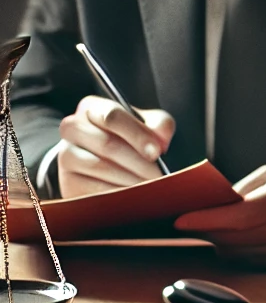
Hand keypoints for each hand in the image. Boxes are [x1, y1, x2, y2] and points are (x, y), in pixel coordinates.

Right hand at [57, 96, 174, 196]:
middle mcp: (73, 127)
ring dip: (130, 178)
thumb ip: (159, 125)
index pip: (112, 116)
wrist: (105, 161)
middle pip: (107, 144)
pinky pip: (93, 189)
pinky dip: (118, 193)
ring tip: (151, 184)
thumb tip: (161, 139)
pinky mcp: (68, 181)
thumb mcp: (148, 124)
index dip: (137, 135)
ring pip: (99, 166)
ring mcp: (66, 155)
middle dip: (138, 161)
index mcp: (92, 107)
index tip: (156, 152)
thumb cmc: (131, 137)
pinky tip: (135, 194)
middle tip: (158, 173)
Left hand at [173, 165, 265, 268]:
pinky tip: (236, 239)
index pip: (241, 216)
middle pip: (237, 238)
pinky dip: (239, 251)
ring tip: (214, 228)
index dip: (208, 220)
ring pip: (242, 253)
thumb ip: (241, 191)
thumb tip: (207, 208)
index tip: (182, 220)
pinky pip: (254, 261)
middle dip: (208, 231)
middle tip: (190, 222)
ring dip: (222, 242)